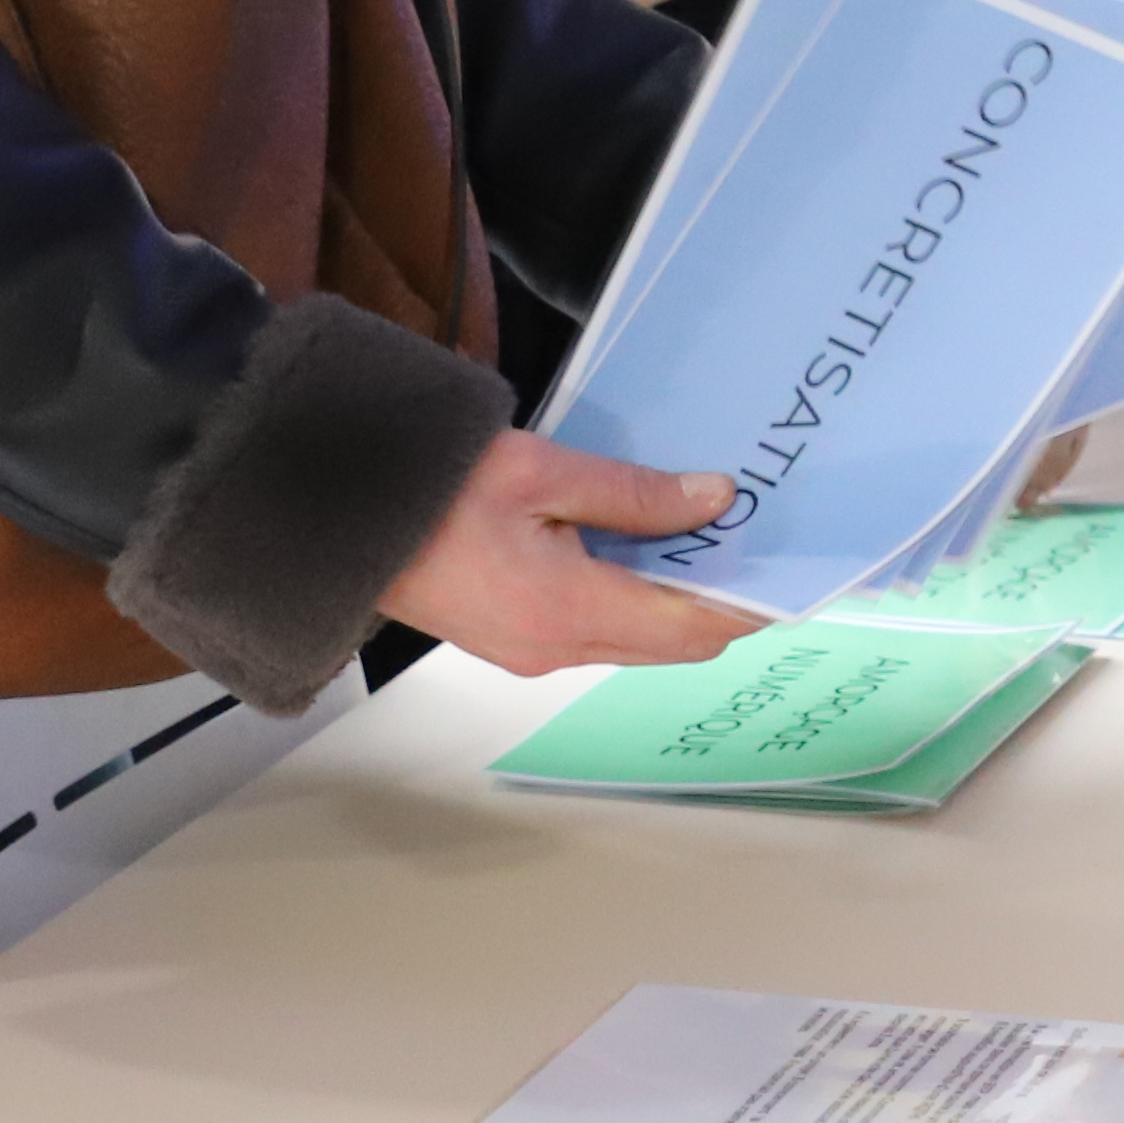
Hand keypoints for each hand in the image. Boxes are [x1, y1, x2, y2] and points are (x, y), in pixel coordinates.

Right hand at [376, 431, 759, 674]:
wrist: (335, 510)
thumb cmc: (434, 483)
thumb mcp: (543, 471)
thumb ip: (635, 493)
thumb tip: (715, 500)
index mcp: (567, 611)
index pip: (690, 628)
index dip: (746, 603)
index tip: (788, 568)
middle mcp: (554, 649)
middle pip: (669, 643)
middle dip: (719, 602)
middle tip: (758, 543)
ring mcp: (529, 652)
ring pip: (635, 641)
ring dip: (676, 603)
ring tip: (711, 540)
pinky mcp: (512, 639)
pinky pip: (598, 631)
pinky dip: (635, 600)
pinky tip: (649, 551)